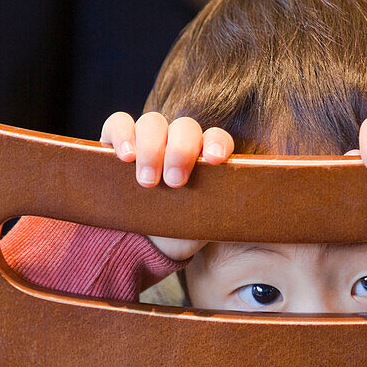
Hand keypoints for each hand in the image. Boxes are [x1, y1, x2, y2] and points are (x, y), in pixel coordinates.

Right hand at [101, 112, 236, 260]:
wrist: (139, 243)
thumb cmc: (177, 232)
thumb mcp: (203, 224)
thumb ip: (222, 211)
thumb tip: (249, 214)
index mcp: (203, 157)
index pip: (216, 138)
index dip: (217, 143)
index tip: (216, 160)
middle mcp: (177, 143)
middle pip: (184, 127)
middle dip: (180, 151)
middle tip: (174, 182)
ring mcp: (147, 140)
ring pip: (153, 122)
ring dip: (151, 148)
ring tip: (147, 181)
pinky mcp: (117, 142)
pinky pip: (118, 123)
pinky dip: (121, 134)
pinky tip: (124, 156)